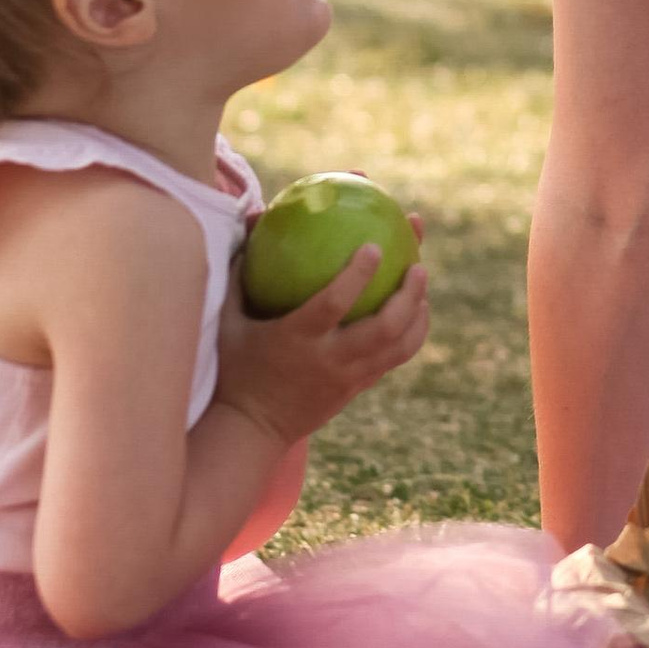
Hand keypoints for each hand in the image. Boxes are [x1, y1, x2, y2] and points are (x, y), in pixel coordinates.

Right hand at [206, 239, 429, 451]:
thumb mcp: (226, 321)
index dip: (357, 275)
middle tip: (419, 263)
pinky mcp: (357, 389)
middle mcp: (329, 359)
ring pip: (399, 347)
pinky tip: (414, 310)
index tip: (374, 246)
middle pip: (383, 328)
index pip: (333, 304)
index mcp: (297, 339)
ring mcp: (347, 378)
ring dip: (418, 313)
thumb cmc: (235, 367)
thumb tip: (254, 218)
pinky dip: (410, 333)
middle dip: (408, 295)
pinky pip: (393, 359)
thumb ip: (240, 272)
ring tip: (422, 280)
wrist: (251, 430)